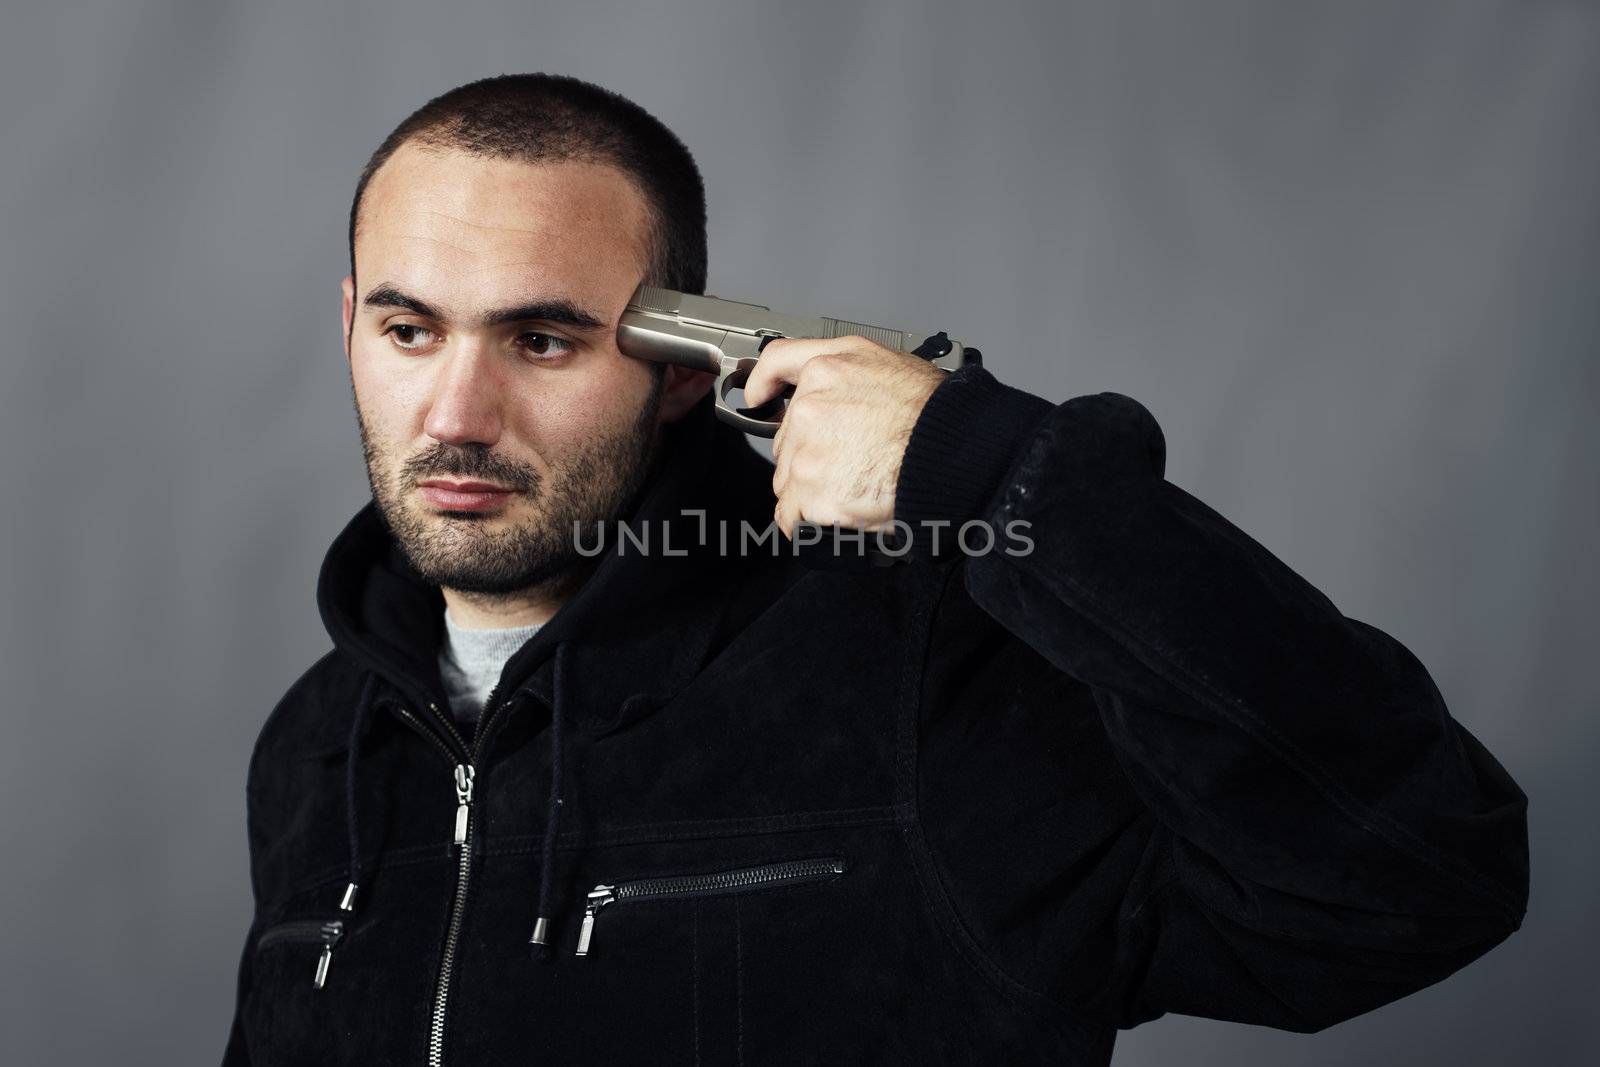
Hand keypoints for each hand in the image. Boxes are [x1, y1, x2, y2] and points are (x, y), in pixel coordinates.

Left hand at [741, 335, 947, 537]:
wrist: (954, 453)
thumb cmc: (935, 413)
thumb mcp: (888, 362)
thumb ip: (844, 367)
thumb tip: (819, 386)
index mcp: (826, 371)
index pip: (775, 366)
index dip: (763, 383)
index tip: (757, 398)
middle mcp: (810, 408)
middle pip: (786, 439)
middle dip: (809, 454)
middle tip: (851, 460)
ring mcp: (809, 455)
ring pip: (788, 480)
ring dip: (811, 489)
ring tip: (853, 487)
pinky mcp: (814, 495)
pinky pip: (792, 517)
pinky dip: (808, 522)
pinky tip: (834, 514)